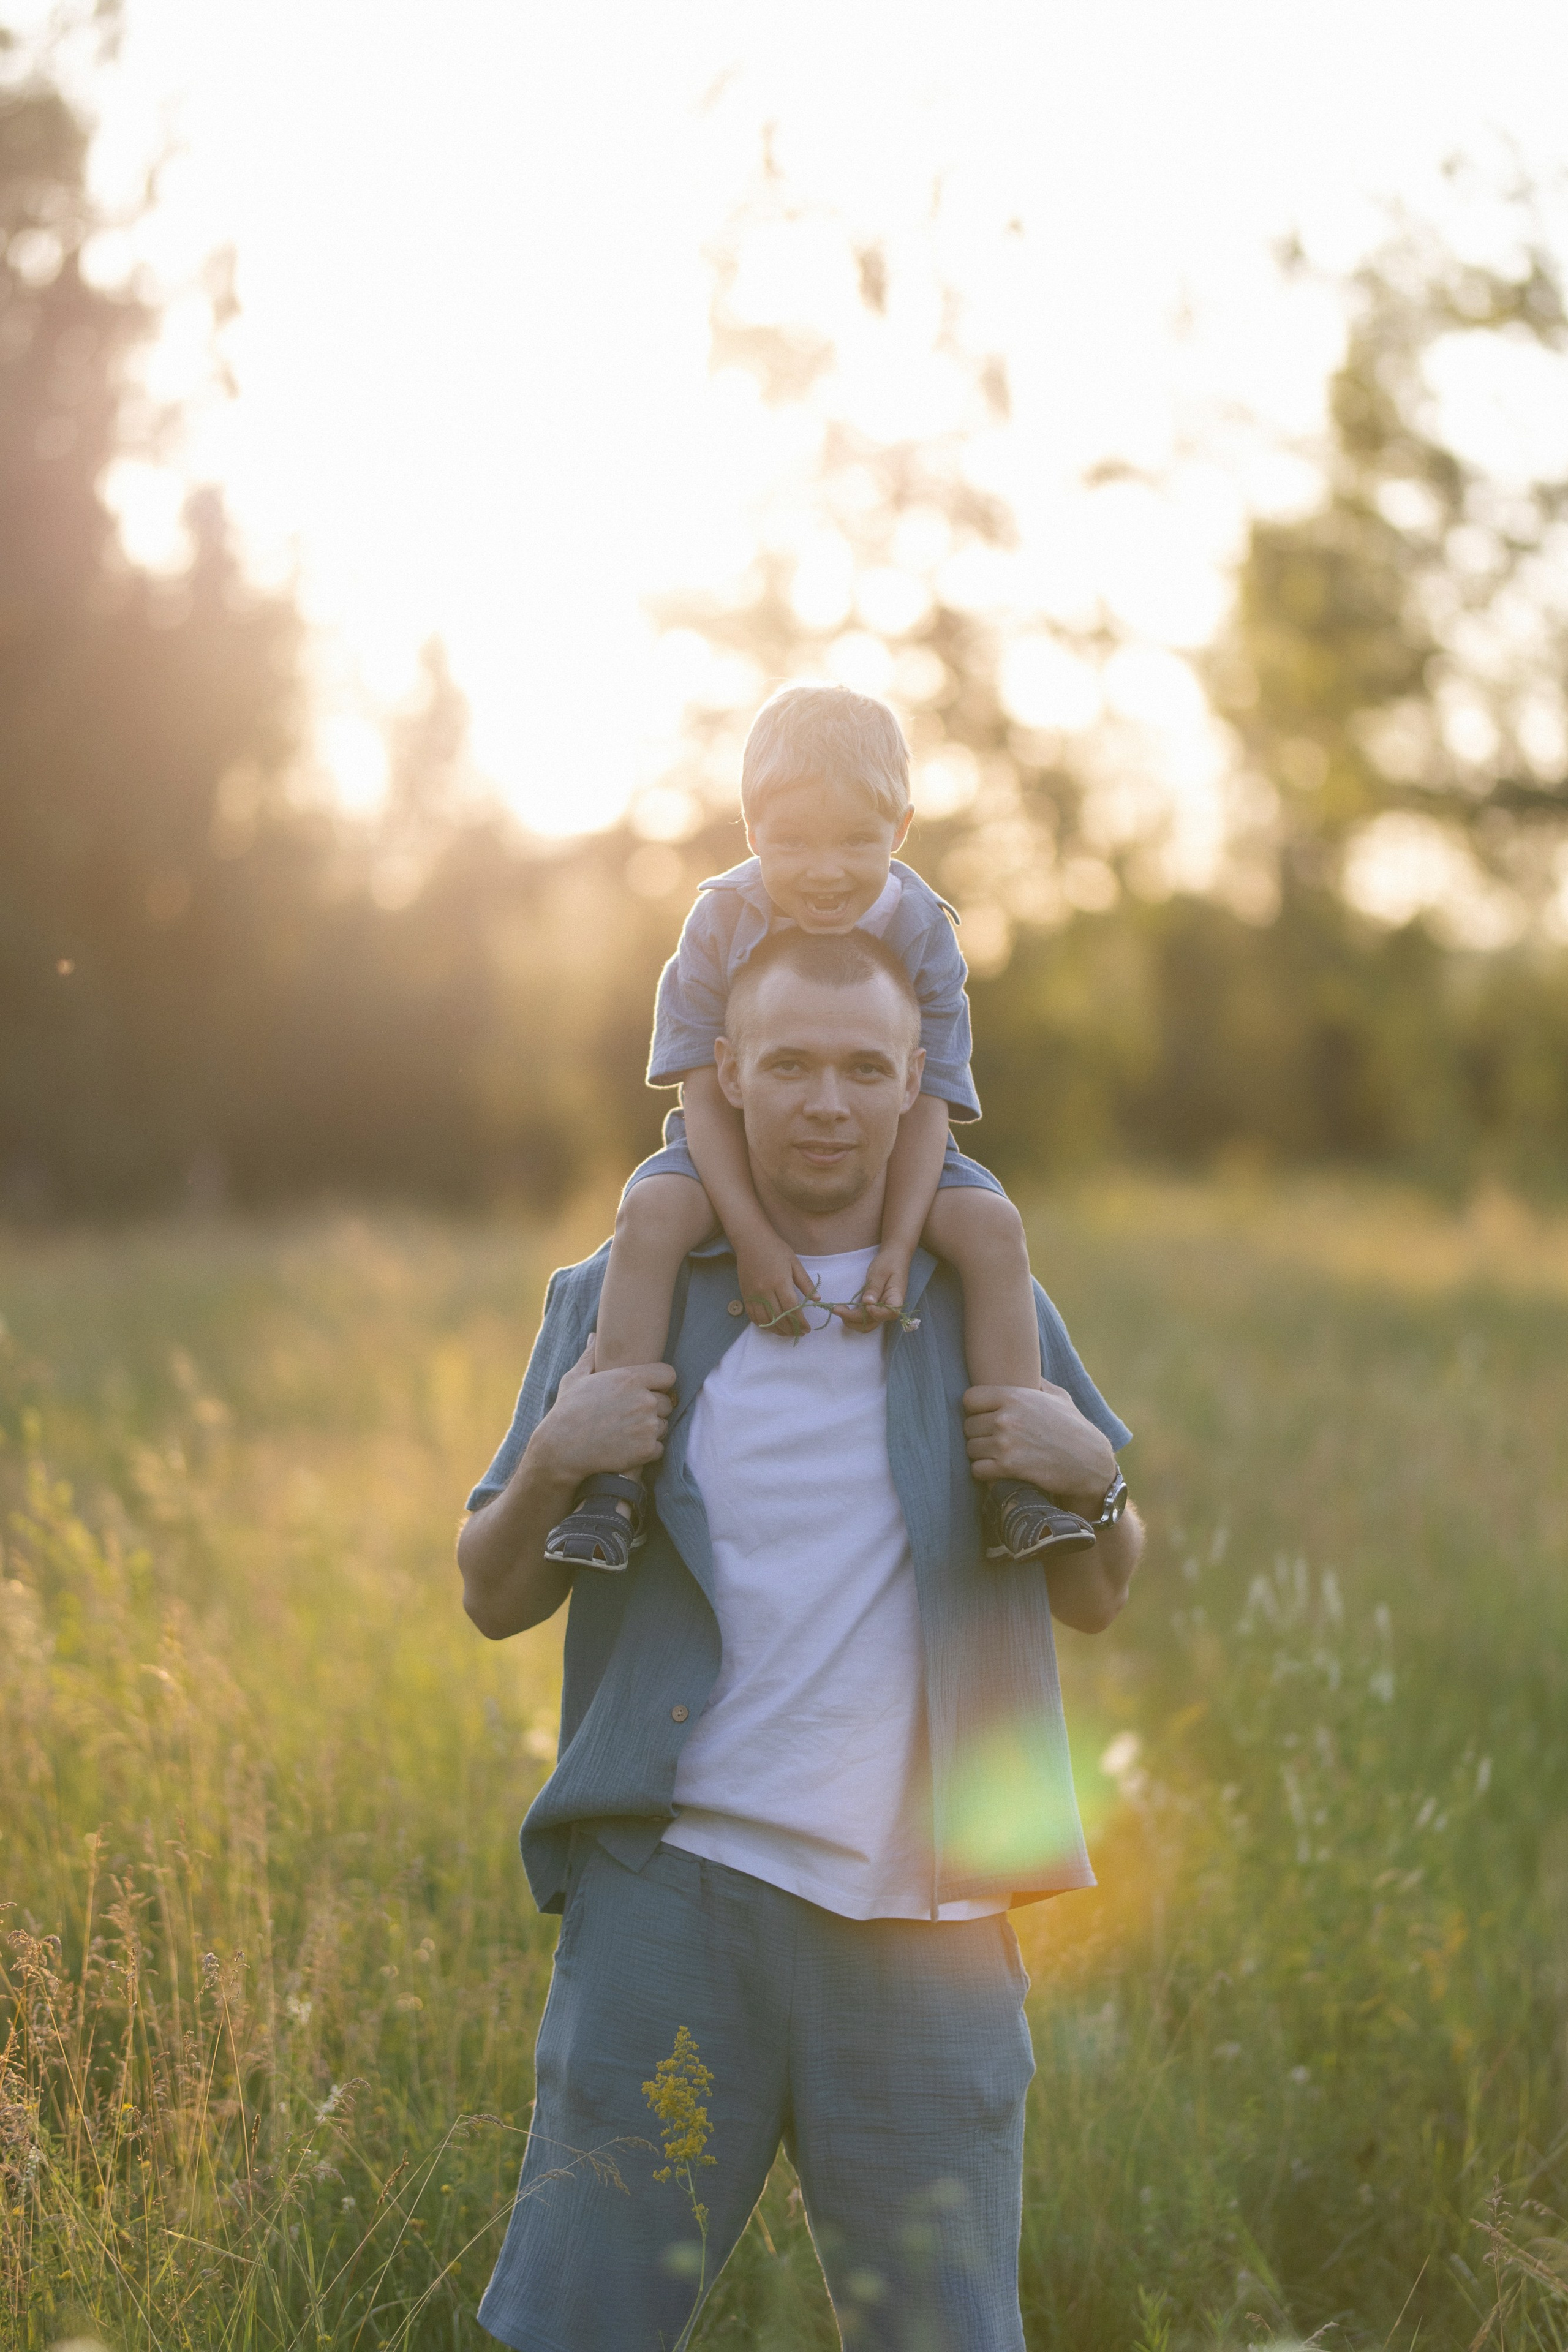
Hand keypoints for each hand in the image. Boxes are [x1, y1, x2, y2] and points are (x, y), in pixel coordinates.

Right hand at [533, 1338, 677, 1482]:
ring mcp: (647, 1426)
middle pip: (667, 1403)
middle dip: (653, 1409)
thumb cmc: (567, 1411)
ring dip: (650, 1430)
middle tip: (631, 1416)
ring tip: (626, 1432)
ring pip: (663, 1426)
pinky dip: (647, 1451)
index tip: (648, 1391)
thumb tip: (593, 1337)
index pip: (668, 1375)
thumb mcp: (575, 1378)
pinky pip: (659, 1448)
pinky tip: (628, 1448)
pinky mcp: (646, 1450)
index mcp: (630, 1379)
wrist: (561, 1449)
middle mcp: (644, 1400)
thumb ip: (591, 1357)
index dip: (660, 1383)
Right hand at [734, 1229, 818, 1338]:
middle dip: (791, 1329)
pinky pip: (753, 1316)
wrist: (751, 1240)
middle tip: (800, 1333)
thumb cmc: (775, 1249)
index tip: (807, 1329)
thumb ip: (805, 1282)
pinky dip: (763, 1325)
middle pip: (779, 1317)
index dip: (800, 1322)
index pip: (791, 1308)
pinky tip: (772, 1327)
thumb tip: (817, 1299)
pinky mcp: (745, 1295)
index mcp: (780, 1282)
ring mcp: (753, 1295)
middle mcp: (765, 1291)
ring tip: (788, 1333)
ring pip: (765, 1320)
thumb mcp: (794, 1263)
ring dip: (778, 1330)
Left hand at [833, 1240, 914, 1331]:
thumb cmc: (888, 1263)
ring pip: (867, 1324)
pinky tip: (843, 1309)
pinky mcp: (873, 1309)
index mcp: (897, 1299)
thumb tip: (867, 1303)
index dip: (877, 1313)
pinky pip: (863, 1319)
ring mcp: (881, 1310)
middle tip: (837, 1309)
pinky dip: (852, 1318)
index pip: (891, 1312)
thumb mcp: (880, 1272)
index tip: (865, 1306)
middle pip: (874, 1322)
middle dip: (854, 1319)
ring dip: (851, 1321)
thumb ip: (874, 1288)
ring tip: (838, 1309)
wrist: (893, 1258)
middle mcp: (889, 1309)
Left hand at [962, 1380, 1115, 1507]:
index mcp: (1014, 1396)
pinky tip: (997, 1471)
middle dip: (978, 1434)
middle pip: (968, 1426)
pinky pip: (977, 1469)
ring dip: (980, 1454)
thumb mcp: (1059, 1396)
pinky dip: (984, 1472)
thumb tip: (1025, 1372)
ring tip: (996, 1456)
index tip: (985, 1417)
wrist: (1090, 1462)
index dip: (975, 1409)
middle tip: (993, 1440)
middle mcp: (1006, 1418)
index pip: (970, 1399)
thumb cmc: (1075, 1427)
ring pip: (970, 1449)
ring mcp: (1005, 1443)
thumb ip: (1036, 1382)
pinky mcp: (1008, 1467)